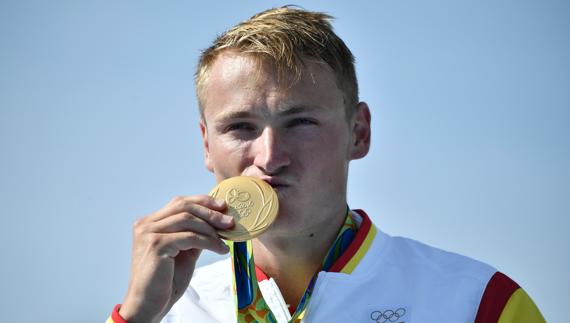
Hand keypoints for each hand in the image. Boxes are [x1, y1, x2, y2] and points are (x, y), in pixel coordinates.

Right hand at [119, 195, 232, 322]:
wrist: (149, 305)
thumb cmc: (165, 281)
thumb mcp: (184, 252)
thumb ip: (194, 235)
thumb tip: (217, 223)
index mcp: (150, 223)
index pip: (180, 203)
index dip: (203, 202)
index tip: (223, 207)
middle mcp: (146, 224)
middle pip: (184, 206)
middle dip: (210, 212)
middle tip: (230, 221)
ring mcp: (149, 233)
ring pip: (187, 219)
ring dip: (211, 228)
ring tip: (226, 239)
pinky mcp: (156, 245)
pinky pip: (189, 237)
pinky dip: (208, 242)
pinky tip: (220, 249)